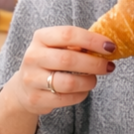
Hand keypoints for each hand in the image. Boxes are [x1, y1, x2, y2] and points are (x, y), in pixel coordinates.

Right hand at [0, 26, 116, 133]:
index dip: (92, 40)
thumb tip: (108, 46)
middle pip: (69, 59)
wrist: (23, 88)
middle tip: (108, 66)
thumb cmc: (49, 62)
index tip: (110, 46)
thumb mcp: (57, 47)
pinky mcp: (35, 99)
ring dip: (88, 81)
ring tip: (94, 79)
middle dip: (94, 63)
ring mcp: (32, 79)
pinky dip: (81, 95)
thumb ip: (78, 44)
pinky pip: (66, 98)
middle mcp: (33, 57)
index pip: (68, 34)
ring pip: (68, 82)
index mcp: (40, 37)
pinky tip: (83, 90)